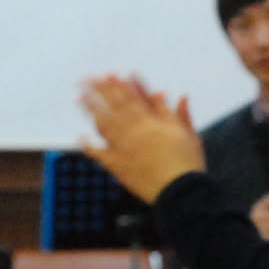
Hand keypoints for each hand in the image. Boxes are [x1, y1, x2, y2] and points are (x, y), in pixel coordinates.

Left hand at [78, 75, 202, 203]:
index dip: (120, 86)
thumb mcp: (189, 135)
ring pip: (104, 125)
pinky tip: (79, 138)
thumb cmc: (188, 165)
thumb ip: (181, 114)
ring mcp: (125, 149)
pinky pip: (100, 155)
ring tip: (80, 98)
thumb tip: (180, 95)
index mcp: (153, 124)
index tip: (110, 74)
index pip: (133, 99)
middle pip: (115, 108)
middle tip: (88, 79)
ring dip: (91, 110)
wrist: (181, 193)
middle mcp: (136, 133)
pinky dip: (88, 146)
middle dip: (101, 91)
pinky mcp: (120, 167)